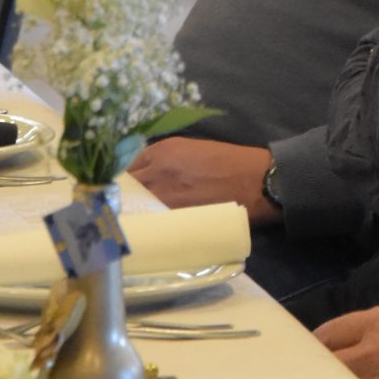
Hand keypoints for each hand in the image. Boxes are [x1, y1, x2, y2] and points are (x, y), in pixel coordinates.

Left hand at [129, 136, 276, 222]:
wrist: (256, 181)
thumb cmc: (230, 163)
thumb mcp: (193, 149)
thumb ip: (166, 159)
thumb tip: (147, 174)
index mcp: (163, 150)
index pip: (127, 165)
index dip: (124, 178)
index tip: (123, 187)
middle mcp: (158, 170)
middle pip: (125, 186)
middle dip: (123, 195)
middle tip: (124, 205)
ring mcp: (164, 195)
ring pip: (133, 205)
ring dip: (131, 211)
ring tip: (134, 219)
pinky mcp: (174, 215)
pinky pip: (149, 220)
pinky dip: (146, 223)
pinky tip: (148, 228)